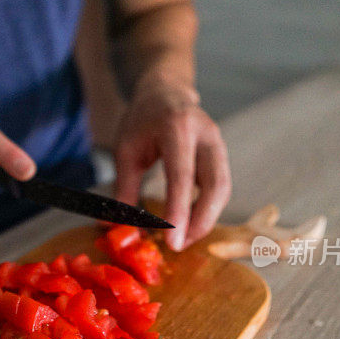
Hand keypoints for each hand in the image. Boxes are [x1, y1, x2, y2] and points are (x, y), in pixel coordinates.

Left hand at [113, 75, 230, 250]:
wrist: (166, 92)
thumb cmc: (143, 119)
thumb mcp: (126, 150)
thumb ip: (125, 188)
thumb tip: (115, 225)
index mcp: (178, 128)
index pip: (182, 176)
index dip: (179, 211)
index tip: (173, 242)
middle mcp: (206, 135)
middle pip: (216, 185)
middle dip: (201, 222)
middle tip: (179, 246)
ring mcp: (218, 144)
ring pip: (223, 190)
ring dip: (206, 219)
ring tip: (183, 239)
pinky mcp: (221, 156)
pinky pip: (221, 188)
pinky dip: (208, 210)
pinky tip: (190, 224)